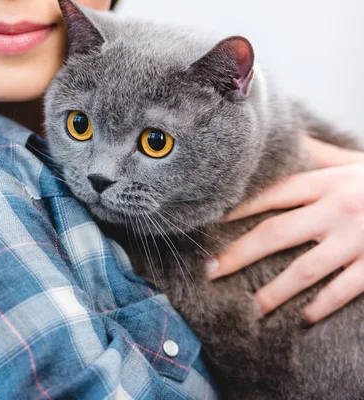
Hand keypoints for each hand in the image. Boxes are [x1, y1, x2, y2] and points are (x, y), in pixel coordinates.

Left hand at [207, 135, 363, 323]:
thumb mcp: (352, 163)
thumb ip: (320, 155)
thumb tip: (291, 140)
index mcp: (327, 183)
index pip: (271, 195)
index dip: (237, 209)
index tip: (209, 223)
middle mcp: (336, 209)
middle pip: (274, 234)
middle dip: (238, 255)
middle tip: (210, 272)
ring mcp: (357, 238)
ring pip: (304, 270)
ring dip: (273, 292)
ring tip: (250, 308)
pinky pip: (344, 290)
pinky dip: (321, 305)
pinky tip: (302, 318)